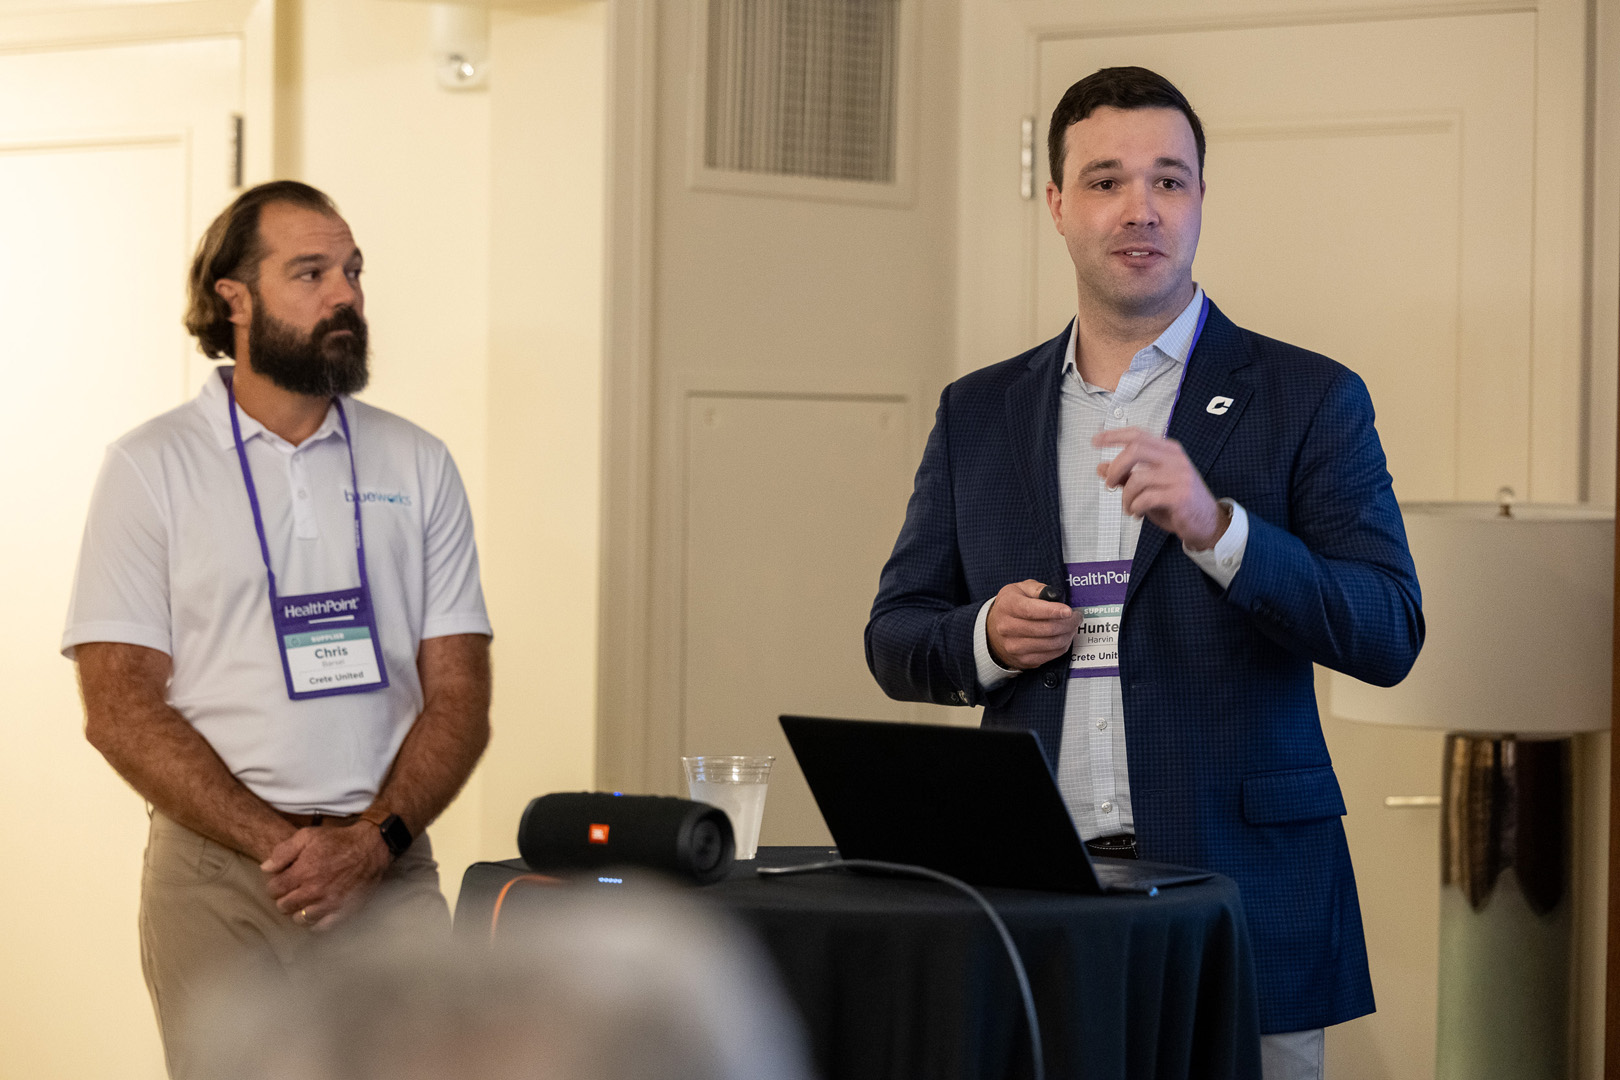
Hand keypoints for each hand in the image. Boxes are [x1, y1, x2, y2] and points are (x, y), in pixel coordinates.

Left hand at [262, 824, 390, 930]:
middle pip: (284, 906)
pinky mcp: (343, 911)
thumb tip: (265, 868)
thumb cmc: (338, 841)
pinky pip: (321, 927)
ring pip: (299, 919)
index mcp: (302, 872)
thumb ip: (283, 851)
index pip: (273, 890)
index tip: (283, 881)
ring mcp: (328, 903)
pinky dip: (315, 923)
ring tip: (305, 901)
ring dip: (298, 911)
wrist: (371, 848)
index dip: (275, 885)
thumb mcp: (308, 836)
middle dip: (285, 898)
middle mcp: (313, 891)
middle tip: (294, 890)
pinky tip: (317, 912)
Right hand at [986, 580, 1080, 669]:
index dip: (1053, 611)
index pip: (1031, 611)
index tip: (1068, 611)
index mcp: (1008, 606)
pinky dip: (1063, 646)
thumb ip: (1038, 589)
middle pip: (1046, 629)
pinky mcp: (1023, 660)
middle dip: (1068, 623)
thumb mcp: (1020, 589)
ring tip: (1072, 626)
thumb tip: (1055, 596)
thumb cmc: (1011, 607)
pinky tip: (1064, 636)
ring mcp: (1014, 647)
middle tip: (1076, 617)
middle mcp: (1008, 628)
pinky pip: (1051, 655)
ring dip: (1068, 634)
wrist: (992, 631)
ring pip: (1051, 643)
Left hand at [1092, 427, 1228, 549]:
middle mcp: (1175, 460)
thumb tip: (1101, 468)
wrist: (1207, 523)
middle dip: (1116, 468)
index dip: (1114, 435)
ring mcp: (1179, 476)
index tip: (1096, 440)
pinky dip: (1135, 507)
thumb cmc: (1178, 504)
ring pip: (1137, 479)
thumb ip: (1127, 476)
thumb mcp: (1149, 487)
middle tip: (1109, 483)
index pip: (1138, 435)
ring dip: (1125, 497)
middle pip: (1135, 450)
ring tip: (1129, 507)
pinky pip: (1145, 498)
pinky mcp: (1180, 496)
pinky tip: (1137, 512)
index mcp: (1169, 451)